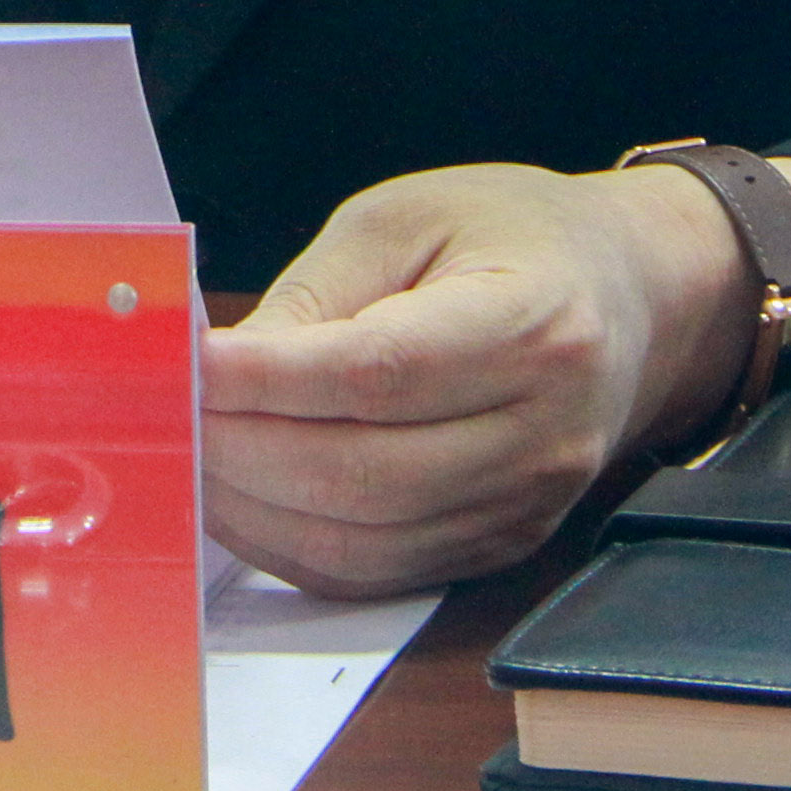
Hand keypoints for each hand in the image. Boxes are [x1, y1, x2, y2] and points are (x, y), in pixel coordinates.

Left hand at [194, 161, 755, 595]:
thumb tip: (216, 371)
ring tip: (189, 456)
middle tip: (165, 416)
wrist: (626, 296)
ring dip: (253, 508)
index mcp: (534, 321)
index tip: (186, 366)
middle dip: (240, 451)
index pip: (383, 373)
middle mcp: (544, 429)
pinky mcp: (501, 546)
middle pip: (364, 473)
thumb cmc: (511, 239)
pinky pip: (377, 572)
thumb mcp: (407, 218)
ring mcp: (528, 502)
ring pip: (362, 540)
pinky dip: (292, 546)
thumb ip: (313, 297)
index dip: (271, 381)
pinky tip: (244, 499)